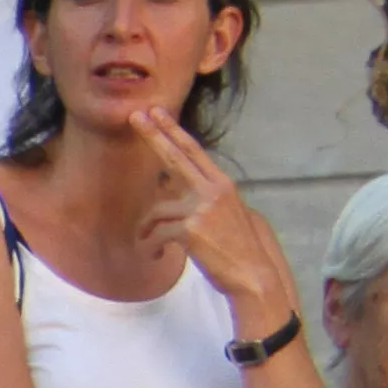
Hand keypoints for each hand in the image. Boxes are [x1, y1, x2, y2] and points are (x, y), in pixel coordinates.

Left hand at [127, 106, 300, 323]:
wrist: (252, 274)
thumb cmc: (234, 248)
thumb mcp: (220, 216)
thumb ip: (198, 200)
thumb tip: (170, 193)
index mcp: (221, 185)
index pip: (192, 152)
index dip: (172, 131)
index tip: (156, 113)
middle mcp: (213, 190)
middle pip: (175, 157)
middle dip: (154, 135)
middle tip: (135, 115)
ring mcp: (203, 207)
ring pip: (155, 211)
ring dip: (147, 232)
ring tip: (153, 247)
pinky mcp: (191, 228)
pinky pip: (156, 233)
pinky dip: (151, 246)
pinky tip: (158, 255)